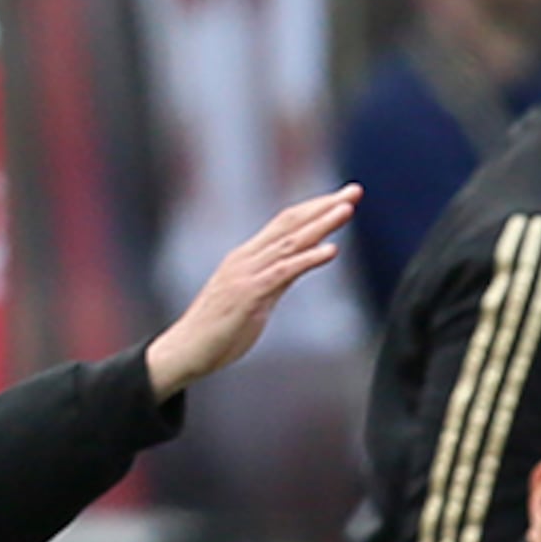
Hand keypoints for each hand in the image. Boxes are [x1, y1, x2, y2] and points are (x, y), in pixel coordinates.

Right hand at [146, 187, 358, 399]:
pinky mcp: (248, 294)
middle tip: (354, 191)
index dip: (316, 208)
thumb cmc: (219, 328)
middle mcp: (247, 258)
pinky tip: (331, 250)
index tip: (344, 198)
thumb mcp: (255, 297)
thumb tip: (300, 265)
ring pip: (290, 242)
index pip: (286, 223)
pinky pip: (283, 272)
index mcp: (248, 257)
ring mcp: (246, 274)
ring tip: (346, 210)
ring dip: (320, 224)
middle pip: (291, 223)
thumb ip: (276, 278)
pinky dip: (308, 259)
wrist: (186, 350)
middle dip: (324, 206)